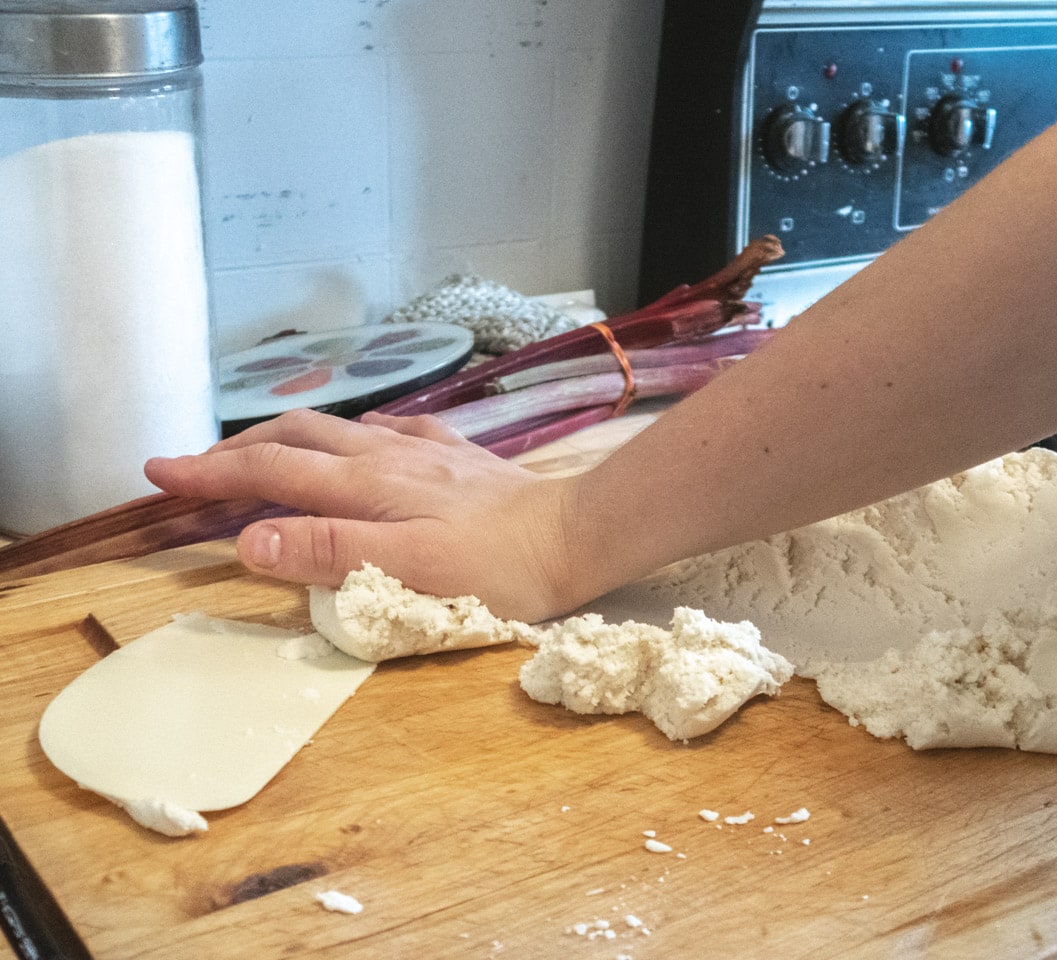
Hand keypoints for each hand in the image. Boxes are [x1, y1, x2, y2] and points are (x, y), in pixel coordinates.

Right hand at [144, 409, 585, 621]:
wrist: (576, 534)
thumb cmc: (498, 566)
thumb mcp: (410, 571)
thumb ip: (330, 552)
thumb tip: (249, 539)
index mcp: (366, 483)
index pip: (270, 472)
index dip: (210, 473)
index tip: (158, 473)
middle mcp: (386, 453)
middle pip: (292, 437)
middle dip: (234, 449)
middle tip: (191, 467)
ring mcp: (421, 448)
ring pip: (332, 429)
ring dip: (281, 439)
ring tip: (253, 455)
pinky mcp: (452, 454)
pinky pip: (381, 430)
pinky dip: (342, 436)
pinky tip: (350, 445)